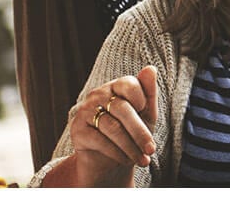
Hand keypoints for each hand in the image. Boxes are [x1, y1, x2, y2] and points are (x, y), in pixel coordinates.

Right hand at [67, 66, 159, 185]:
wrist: (109, 160)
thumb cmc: (131, 133)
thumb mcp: (146, 115)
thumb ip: (149, 93)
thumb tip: (150, 68)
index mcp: (116, 86)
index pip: (128, 84)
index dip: (141, 99)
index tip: (147, 112)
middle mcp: (98, 95)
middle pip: (122, 108)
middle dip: (140, 132)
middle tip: (151, 150)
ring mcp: (85, 111)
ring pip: (112, 128)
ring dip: (131, 147)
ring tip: (143, 160)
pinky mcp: (77, 130)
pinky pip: (100, 141)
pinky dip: (117, 153)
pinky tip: (126, 161)